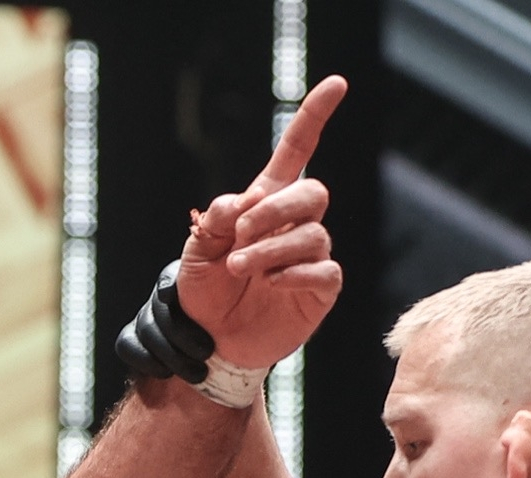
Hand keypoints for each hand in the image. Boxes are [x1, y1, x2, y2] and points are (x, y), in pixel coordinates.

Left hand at [174, 75, 347, 369]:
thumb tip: (243, 201)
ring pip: (312, 235)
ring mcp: (309, 256)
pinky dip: (295, 272)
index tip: (336, 84)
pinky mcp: (319, 290)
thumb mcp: (194, 251)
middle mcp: (293, 225)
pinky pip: (324, 269)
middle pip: (312, 193)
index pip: (297, 151)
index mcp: (265, 203)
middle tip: (240, 236)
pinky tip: (271, 283)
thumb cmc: (203, 291)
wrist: (207, 340)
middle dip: (276, 209)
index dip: (315, 117)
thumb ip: (214, 220)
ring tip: (239, 268)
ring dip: (271, 249)